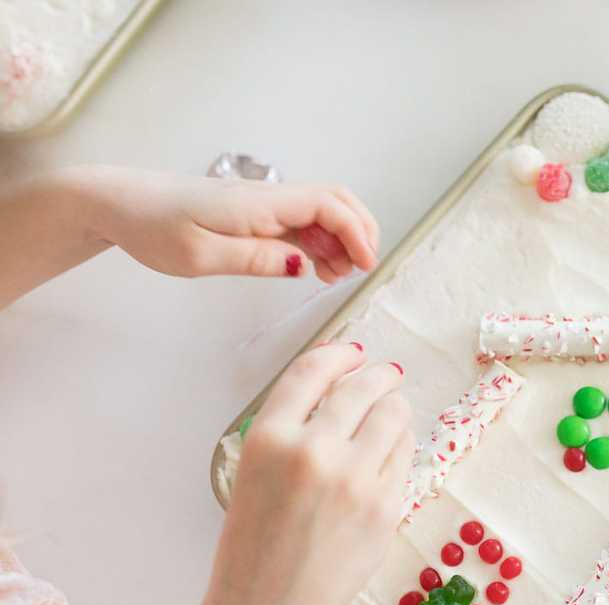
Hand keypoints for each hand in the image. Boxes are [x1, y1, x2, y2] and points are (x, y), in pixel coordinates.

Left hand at [76, 165, 380, 283]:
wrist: (118, 203)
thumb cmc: (152, 228)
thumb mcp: (200, 256)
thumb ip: (256, 260)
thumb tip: (304, 266)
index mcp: (258, 204)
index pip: (328, 205)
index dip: (356, 232)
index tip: (364, 264)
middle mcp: (267, 198)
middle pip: (336, 200)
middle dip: (360, 231)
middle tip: (361, 268)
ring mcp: (263, 204)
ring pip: (322, 212)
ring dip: (341, 240)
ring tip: (338, 276)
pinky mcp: (255, 213)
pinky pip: (301, 222)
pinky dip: (320, 243)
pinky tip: (317, 268)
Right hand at [210, 342, 413, 604]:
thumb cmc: (253, 544)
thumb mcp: (254, 473)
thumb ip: (293, 432)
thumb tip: (342, 391)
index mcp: (269, 439)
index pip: (312, 372)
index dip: (338, 355)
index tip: (354, 352)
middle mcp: (313, 451)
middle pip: (362, 388)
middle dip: (379, 375)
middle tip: (387, 374)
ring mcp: (355, 480)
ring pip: (393, 417)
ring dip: (395, 408)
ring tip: (391, 411)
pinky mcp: (385, 507)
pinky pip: (404, 457)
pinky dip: (400, 447)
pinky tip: (392, 450)